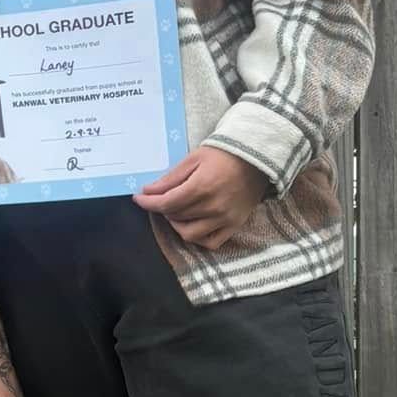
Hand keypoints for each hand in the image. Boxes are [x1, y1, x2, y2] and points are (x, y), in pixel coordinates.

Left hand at [132, 147, 268, 248]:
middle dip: (163, 209)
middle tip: (162, 198)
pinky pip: (211, 242)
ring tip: (177, 211)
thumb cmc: (223, 154)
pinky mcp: (234, 225)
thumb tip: (148, 192)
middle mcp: (213, 207)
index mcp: (201, 187)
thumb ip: (170, 178)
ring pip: (189, 234)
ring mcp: (225, 218)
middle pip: (176, 217)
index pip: (166, 203)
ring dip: (177, 224)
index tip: (138, 198)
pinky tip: (193, 225)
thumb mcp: (193, 159)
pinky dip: (198, 237)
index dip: (148, 203)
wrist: (257, 157)